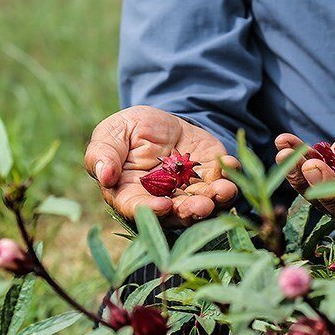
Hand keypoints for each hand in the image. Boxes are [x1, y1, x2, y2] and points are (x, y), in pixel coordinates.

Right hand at [85, 106, 239, 225]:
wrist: (162, 120)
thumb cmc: (129, 131)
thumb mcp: (112, 133)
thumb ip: (103, 153)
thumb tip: (104, 175)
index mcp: (132, 195)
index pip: (139, 209)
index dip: (151, 211)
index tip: (163, 206)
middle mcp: (164, 200)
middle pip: (178, 214)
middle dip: (191, 211)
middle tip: (202, 206)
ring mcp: (191, 192)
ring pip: (206, 204)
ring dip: (217, 200)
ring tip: (224, 190)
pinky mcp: (212, 178)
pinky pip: (224, 182)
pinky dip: (230, 176)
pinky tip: (230, 164)